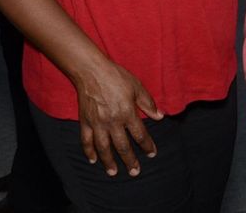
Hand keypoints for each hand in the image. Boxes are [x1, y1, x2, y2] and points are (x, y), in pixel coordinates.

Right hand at [75, 60, 162, 176]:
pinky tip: (93, 160)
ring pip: (104, 148)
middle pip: (122, 146)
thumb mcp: (137, 87)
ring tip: (114, 172)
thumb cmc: (116, 77)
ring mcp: (97, 123)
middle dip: (130, 160)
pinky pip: (86, 141)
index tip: (152, 153)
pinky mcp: (85, 122)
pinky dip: (89, 152)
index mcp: (127, 113)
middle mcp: (112, 121)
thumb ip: (148, 103)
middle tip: (135, 172)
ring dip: (109, 162)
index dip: (147, 145)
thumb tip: (160, 117)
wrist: (91, 71)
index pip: (139, 134)